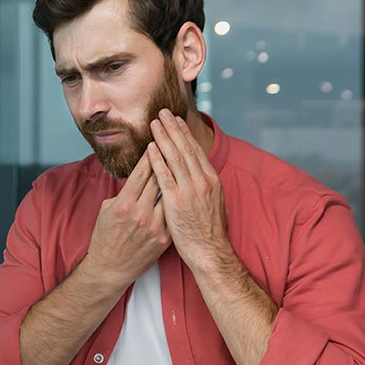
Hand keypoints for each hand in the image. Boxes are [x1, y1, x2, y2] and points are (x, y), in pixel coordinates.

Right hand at [80, 148, 170, 293]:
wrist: (110, 269)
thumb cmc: (104, 237)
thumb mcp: (106, 210)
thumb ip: (123, 192)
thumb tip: (136, 176)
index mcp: (124, 204)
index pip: (142, 173)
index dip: (151, 155)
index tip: (157, 141)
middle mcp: (141, 214)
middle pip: (159, 180)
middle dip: (165, 160)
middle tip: (172, 145)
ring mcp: (155, 227)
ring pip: (171, 195)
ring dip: (176, 179)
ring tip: (181, 165)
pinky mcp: (164, 238)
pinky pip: (174, 214)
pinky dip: (178, 202)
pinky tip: (184, 191)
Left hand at [146, 109, 231, 273]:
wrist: (209, 252)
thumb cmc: (209, 232)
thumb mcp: (214, 203)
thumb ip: (204, 186)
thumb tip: (198, 174)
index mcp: (212, 180)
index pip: (196, 150)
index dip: (185, 134)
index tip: (176, 121)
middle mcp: (203, 181)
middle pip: (185, 148)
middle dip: (173, 128)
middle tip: (163, 112)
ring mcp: (190, 191)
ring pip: (174, 157)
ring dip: (163, 137)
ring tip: (154, 123)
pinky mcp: (176, 201)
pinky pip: (164, 176)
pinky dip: (157, 159)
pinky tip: (150, 148)